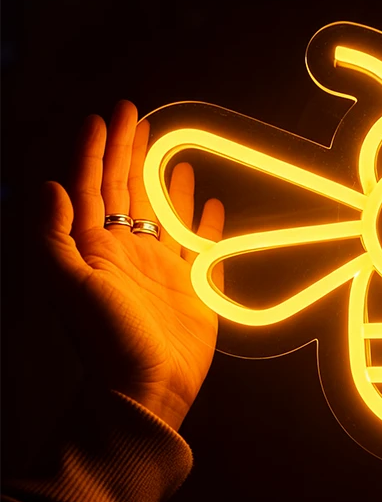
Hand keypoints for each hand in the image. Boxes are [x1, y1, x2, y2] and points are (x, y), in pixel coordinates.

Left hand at [41, 100, 223, 430]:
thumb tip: (51, 185)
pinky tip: (212, 204)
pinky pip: (199, 245)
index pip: (93, 188)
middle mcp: (127, 251)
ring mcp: (161, 268)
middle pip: (127, 191)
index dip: (97, 151)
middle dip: (130, 152)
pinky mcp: (192, 285)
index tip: (106, 118)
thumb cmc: (107, 340)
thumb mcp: (70, 286)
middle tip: (138, 116)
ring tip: (170, 151)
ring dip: (164, 181)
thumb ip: (55, 236)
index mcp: (95, 248)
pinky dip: (205, 224)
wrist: (148, 386)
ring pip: (162, 213)